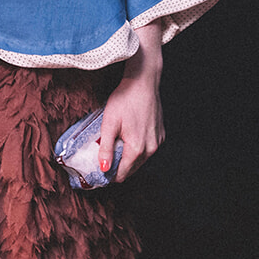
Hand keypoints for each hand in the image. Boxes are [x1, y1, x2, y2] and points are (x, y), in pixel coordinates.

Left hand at [98, 22, 164, 181]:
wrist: (143, 82)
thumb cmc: (125, 99)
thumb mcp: (109, 123)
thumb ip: (106, 148)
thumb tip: (103, 169)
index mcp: (137, 148)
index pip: (122, 175)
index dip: (108, 176)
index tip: (98, 172)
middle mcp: (151, 149)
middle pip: (131, 169)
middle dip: (118, 168)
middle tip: (104, 159)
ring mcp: (157, 142)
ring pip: (140, 161)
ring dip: (127, 158)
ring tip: (114, 147)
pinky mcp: (160, 135)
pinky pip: (147, 150)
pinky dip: (137, 149)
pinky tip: (128, 138)